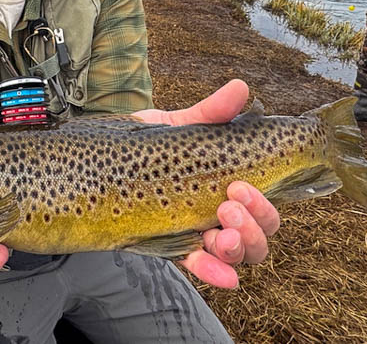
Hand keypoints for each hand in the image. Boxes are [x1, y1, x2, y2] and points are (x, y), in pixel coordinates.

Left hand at [134, 79, 280, 288]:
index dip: (263, 204)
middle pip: (258, 236)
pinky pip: (198, 267)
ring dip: (237, 248)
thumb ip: (210, 112)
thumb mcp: (179, 126)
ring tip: (219, 234)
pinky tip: (225, 277)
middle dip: (253, 225)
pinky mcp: (172, 246)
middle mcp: (220, 215)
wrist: (103, 158)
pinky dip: (214, 274)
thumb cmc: (150, 143)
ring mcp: (198, 234)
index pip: (263, 207)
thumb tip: (240, 88)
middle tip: (227, 204)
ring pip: (237, 255)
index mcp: (229, 187)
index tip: (239, 184)